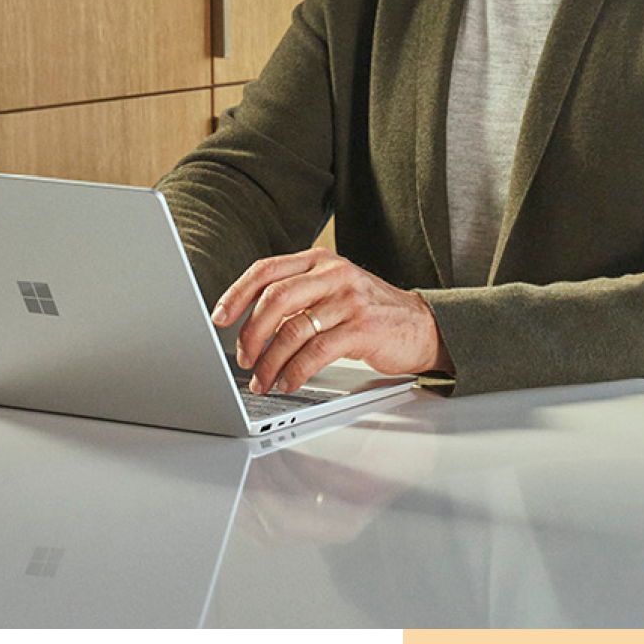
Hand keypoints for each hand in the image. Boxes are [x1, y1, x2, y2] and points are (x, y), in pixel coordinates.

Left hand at [211, 247, 452, 393]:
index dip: (237, 293)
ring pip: (293, 329)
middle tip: (243, 358)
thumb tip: (251, 322)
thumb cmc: (371, 312)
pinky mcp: (364, 328)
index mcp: (320, 261)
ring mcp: (350, 299)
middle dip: (251, 333)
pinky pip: (317, 351)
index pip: (267, 270)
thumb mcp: (334, 290)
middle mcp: (334, 274)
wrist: (423, 325)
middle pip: (275, 298)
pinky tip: (288, 382)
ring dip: (270, 361)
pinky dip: (295, 371)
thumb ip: (299, 296)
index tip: (220, 317)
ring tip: (263, 380)